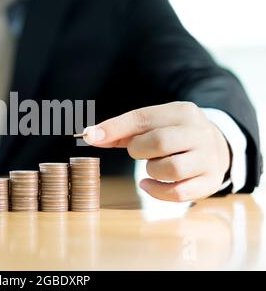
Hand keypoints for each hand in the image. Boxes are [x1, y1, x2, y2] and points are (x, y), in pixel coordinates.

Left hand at [83, 102, 230, 201]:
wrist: (215, 146)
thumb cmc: (173, 134)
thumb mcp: (153, 124)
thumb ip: (121, 130)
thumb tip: (89, 136)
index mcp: (182, 112)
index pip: (143, 118)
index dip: (114, 128)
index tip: (90, 137)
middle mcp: (199, 133)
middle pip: (160, 142)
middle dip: (139, 150)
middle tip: (139, 151)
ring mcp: (208, 158)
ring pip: (170, 169)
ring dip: (152, 170)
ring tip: (153, 165)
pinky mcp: (210, 181)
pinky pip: (179, 193)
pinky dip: (157, 191)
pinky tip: (148, 183)